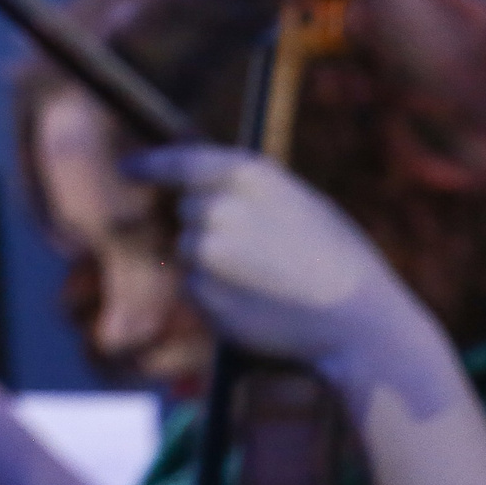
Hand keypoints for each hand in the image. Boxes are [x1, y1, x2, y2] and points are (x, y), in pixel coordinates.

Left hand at [120, 145, 426, 378]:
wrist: (358, 323)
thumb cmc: (339, 263)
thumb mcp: (301, 205)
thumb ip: (247, 192)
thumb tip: (199, 189)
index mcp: (248, 177)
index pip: (181, 161)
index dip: (150, 164)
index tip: (127, 168)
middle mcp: (217, 208)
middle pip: (186, 212)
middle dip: (208, 227)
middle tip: (259, 253)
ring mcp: (205, 252)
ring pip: (190, 252)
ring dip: (213, 265)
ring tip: (268, 281)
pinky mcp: (201, 292)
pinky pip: (195, 288)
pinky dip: (216, 295)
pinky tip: (257, 304)